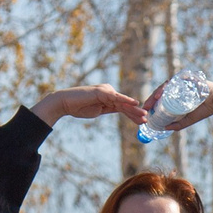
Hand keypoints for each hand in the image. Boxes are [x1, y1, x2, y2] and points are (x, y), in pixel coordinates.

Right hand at [31, 84, 148, 125]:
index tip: (142, 122)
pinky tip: (135, 103)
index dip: (133, 115)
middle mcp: (109, 92)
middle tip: (146, 120)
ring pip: (123, 102)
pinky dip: (126, 100)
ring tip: (143, 116)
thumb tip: (117, 111)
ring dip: (134, 110)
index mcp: (108, 98)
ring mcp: (106, 91)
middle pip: (125, 105)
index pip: (123, 107)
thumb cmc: (78, 107)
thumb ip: (107, 109)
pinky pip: (117, 97)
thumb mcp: (97, 111)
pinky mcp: (102, 91)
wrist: (65, 103)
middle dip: (136, 113)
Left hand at [142, 77, 212, 133]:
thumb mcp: (188, 119)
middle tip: (146, 107)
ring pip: (165, 86)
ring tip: (153, 101)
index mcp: (176, 95)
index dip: (152, 103)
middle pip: (161, 91)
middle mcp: (177, 87)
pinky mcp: (185, 78)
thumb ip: (177, 124)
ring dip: (157, 92)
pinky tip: (162, 93)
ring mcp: (181, 82)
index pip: (161, 98)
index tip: (146, 111)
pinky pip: (174, 81)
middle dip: (152, 99)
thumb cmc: (205, 109)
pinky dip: (166, 86)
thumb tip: (164, 128)